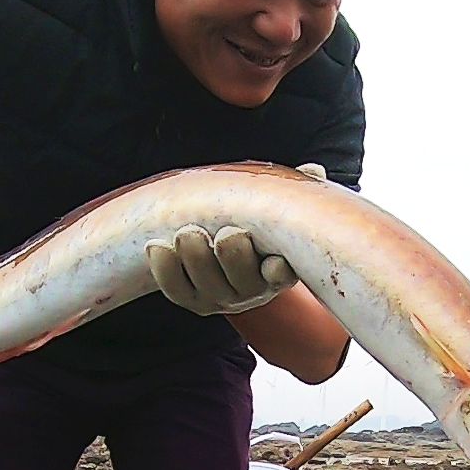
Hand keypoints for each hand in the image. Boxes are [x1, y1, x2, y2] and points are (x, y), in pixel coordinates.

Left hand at [145, 163, 326, 315]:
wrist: (219, 236)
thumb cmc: (255, 218)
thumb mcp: (276, 202)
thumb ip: (293, 189)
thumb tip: (313, 170)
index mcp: (278, 267)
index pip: (284, 276)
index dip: (279, 273)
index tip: (275, 262)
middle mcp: (252, 290)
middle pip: (243, 282)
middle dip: (233, 258)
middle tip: (226, 233)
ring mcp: (220, 297)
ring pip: (207, 285)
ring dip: (197, 260)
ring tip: (189, 233)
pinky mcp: (192, 299)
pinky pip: (176, 290)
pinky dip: (165, 270)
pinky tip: (157, 246)